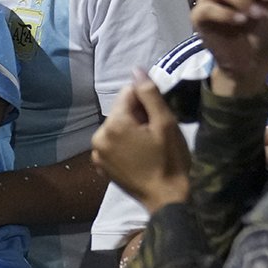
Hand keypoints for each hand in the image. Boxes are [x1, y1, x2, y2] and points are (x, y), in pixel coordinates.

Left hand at [91, 70, 190, 212]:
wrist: (166, 198)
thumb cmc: (170, 160)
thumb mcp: (165, 123)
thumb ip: (149, 93)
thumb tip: (136, 69)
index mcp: (113, 124)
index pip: (128, 93)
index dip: (147, 102)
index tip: (158, 118)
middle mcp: (98, 137)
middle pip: (121, 111)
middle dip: (138, 116)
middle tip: (155, 134)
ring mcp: (97, 154)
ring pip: (116, 126)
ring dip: (131, 130)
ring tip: (148, 146)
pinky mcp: (101, 166)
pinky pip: (112, 143)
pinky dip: (123, 144)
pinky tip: (139, 156)